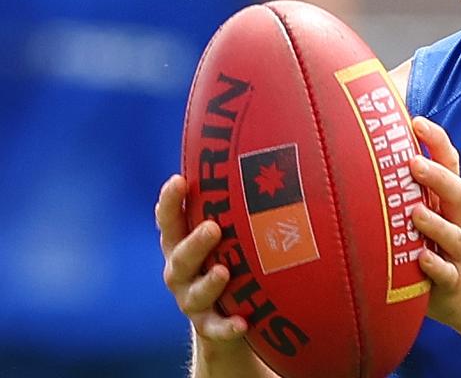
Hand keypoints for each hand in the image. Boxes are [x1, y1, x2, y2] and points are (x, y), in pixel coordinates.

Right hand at [155, 174, 248, 343]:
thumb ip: (234, 202)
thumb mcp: (228, 230)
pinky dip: (227, 326)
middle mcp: (181, 271)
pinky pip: (215, 329)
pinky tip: (243, 322)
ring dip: (208, 283)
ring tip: (224, 271)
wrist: (227, 313)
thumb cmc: (231, 255)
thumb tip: (272, 149)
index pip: (169, 220)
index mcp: (181, 242)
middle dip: (194, 242)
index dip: (169, 201)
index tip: (178, 179)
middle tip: (212, 227)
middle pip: (178, 257)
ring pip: (194, 293)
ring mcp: (192, 300)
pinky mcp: (209, 325)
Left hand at [410, 117, 460, 330]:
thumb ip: (406, 190)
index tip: (417, 121)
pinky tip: (422, 258)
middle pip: (456, 193)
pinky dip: (435, 265)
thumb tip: (361, 154)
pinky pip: (447, 273)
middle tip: (413, 163)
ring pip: (452, 234)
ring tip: (414, 212)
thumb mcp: (429, 213)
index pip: (450, 163)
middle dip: (437, 176)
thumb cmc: (436, 246)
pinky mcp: (454, 280)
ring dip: (434, 223)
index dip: (437, 141)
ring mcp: (459, 251)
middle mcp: (458, 221)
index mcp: (449, 201)